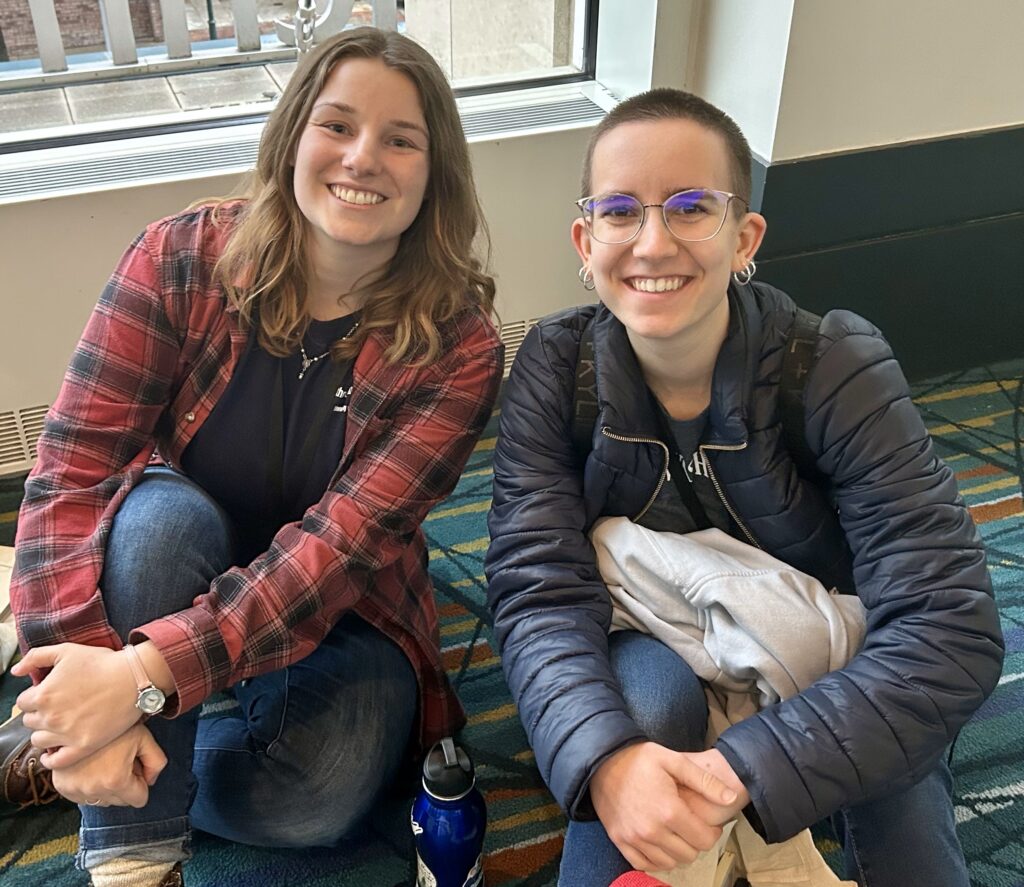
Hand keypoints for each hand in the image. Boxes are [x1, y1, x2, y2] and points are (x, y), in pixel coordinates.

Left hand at [12, 643, 142, 767]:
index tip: (50, 694)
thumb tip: (17, 671)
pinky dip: (51, 759)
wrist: (134, 678)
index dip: (36, 696)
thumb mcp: (67, 650)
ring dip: (46, 733)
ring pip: (39, 741)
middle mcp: (50, 717)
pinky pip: (55, 761)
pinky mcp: (82, 747)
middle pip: (30, 721)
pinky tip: (55, 752)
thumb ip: (36, 657)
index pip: (23, 702)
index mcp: (42, 694)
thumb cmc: (103, 662)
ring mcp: (65, 734)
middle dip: (41, 714)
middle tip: (59, 707)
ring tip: (61, 725)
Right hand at [51, 723, 166, 807]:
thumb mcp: (145, 738)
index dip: (141, 783)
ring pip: (102, 800)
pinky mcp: (61, 787)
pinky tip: (91, 766)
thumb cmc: (116, 726)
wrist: (83, 715)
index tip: (136, 768)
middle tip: (120, 761)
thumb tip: (150, 781)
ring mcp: (75, 790)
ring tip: (105, 762)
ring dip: (106, 787)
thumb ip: (157, 762)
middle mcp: (93, 790)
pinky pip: (83, 796)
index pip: (139, 800)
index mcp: (116, 781)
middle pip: (120, 801)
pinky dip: (89, 786)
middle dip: (125, 785)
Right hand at [589, 742, 737, 871]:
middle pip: (689, 854)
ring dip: (677, 851)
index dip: (712, 832)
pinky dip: (656, 859)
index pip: (704, 840)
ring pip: (670, 863)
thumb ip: (704, 781)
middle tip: (690, 825)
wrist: (602, 762)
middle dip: (695, 841)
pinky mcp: (620, 841)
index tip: (708, 823)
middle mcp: (652, 830)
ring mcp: (634, 838)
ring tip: (675, 832)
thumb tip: (729, 798)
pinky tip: (659, 843)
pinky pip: (645, 865)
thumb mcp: (674, 760)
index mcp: (669, 810)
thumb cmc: (638, 759)